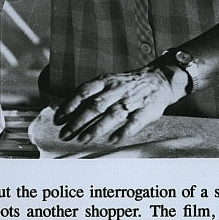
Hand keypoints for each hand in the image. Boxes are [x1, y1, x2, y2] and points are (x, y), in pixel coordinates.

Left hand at [53, 64, 184, 144]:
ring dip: (96, 128)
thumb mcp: (108, 81)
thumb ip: (90, 93)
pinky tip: (112, 140)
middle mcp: (117, 90)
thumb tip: (64, 107)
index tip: (59, 118)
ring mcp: (132, 100)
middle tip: (66, 135)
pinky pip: (134, 122)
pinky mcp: (146, 111)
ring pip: (112, 115)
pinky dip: (123, 131)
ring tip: (83, 140)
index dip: (70, 104)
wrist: (159, 79)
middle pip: (95, 105)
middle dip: (78, 121)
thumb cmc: (126, 84)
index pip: (84, 91)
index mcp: (105, 81)